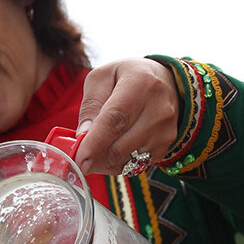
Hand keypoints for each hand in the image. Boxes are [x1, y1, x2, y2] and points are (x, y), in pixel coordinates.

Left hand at [74, 58, 179, 174]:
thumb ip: (90, 105)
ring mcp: (165, 131)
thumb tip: (82, 136)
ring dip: (104, 162)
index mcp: (140, 84)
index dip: (95, 143)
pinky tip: (112, 149)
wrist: (167, 82)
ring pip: (126, 161)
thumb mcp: (102, 78)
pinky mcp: (166, 147)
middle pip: (119, 147)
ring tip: (95, 150)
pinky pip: (135, 166)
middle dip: (93, 158)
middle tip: (77, 158)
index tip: (78, 159)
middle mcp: (158, 110)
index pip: (115, 119)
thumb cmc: (128, 77)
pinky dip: (118, 163)